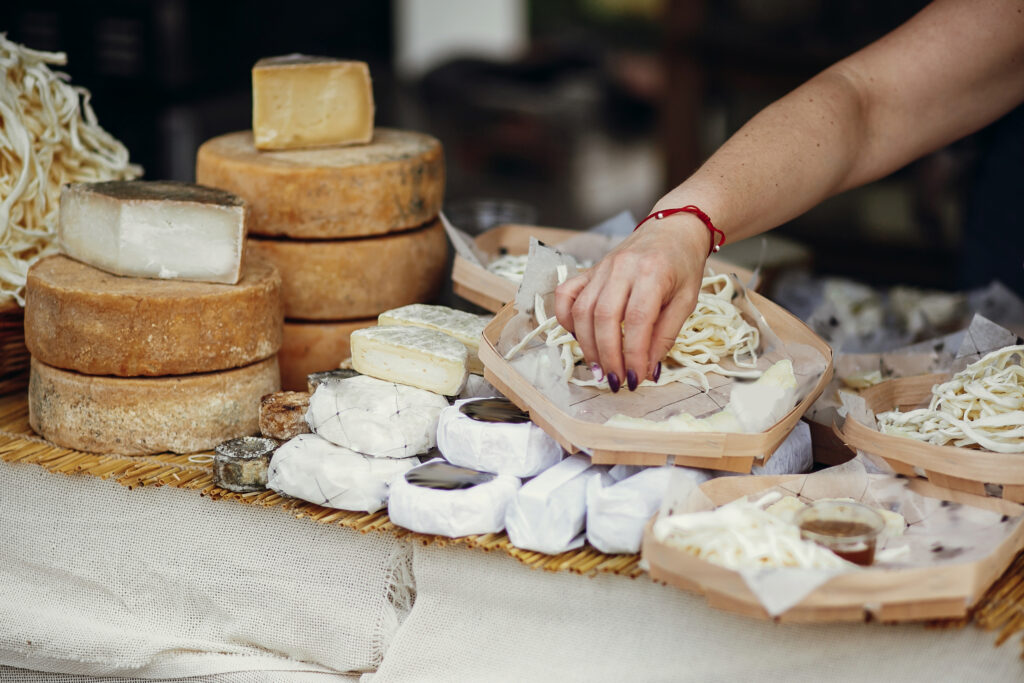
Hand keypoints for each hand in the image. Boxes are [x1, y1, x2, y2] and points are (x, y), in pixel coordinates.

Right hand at [554, 212, 709, 391]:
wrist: (672, 228)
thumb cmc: (683, 264)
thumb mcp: (686, 300)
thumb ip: (666, 335)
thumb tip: (647, 370)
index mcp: (652, 273)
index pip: (637, 320)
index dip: (633, 354)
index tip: (635, 378)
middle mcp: (621, 268)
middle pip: (604, 317)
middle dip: (608, 356)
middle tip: (616, 381)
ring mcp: (601, 268)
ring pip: (582, 311)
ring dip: (587, 346)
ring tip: (600, 368)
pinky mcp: (589, 271)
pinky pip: (566, 295)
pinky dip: (565, 319)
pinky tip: (579, 337)